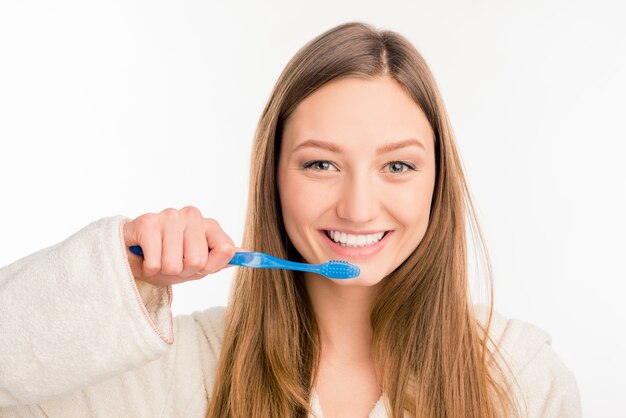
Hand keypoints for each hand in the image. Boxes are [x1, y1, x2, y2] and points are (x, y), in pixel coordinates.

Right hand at [122, 206, 240, 285]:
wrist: (133, 257)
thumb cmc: (169, 259)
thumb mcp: (199, 265)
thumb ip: (222, 259)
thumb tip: (247, 255)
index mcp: (209, 225)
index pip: (227, 250)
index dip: (210, 266)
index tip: (198, 266)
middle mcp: (192, 215)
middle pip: (198, 261)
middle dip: (183, 270)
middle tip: (172, 262)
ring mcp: (169, 216)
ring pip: (175, 264)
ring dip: (163, 270)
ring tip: (158, 259)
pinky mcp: (147, 222)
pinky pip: (156, 262)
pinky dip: (149, 268)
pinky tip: (145, 256)